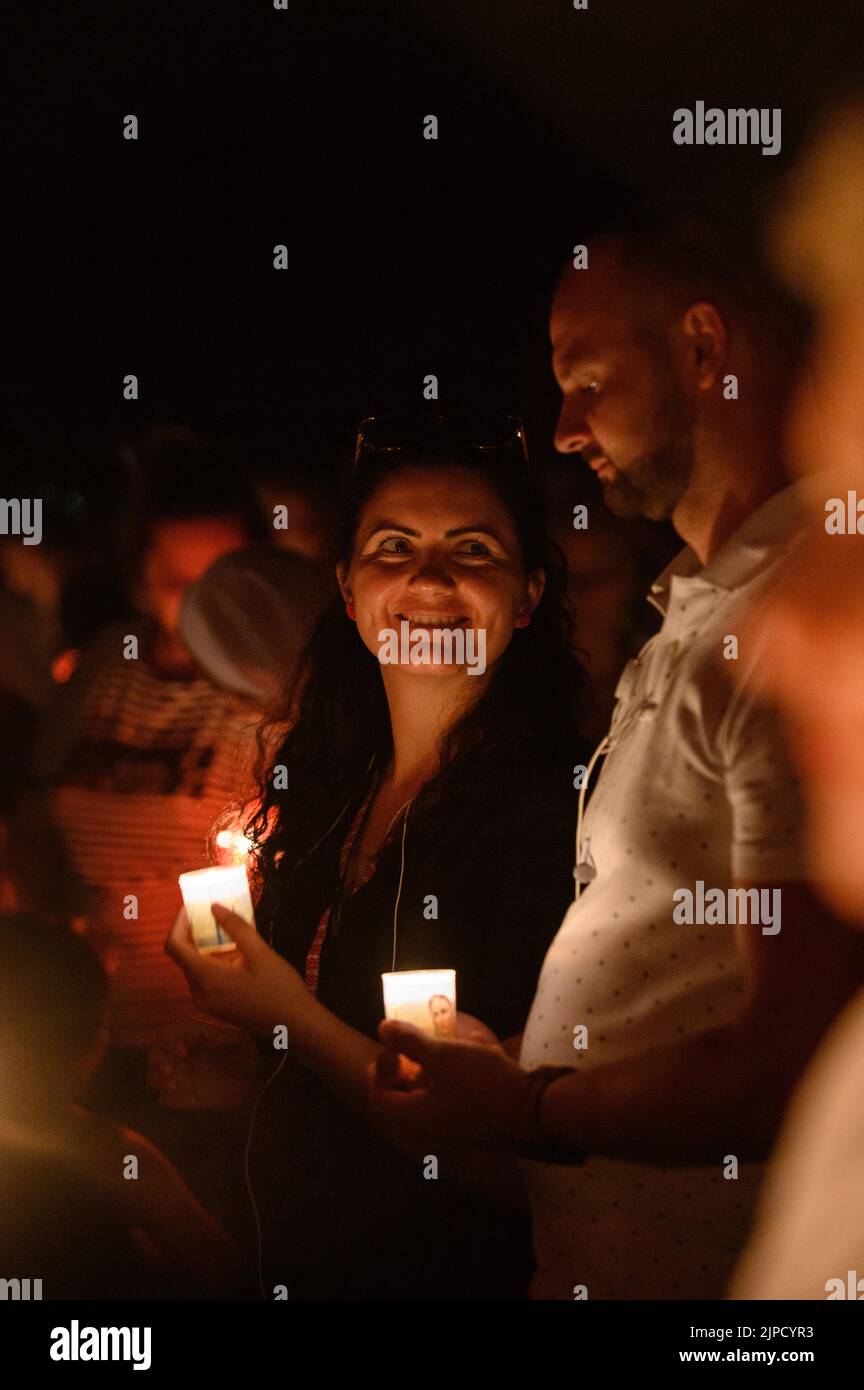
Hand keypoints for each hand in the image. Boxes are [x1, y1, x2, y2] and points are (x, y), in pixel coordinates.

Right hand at [147, 1021, 261, 1111]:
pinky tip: (184, 1096)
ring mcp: (180, 1077)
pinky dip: (169, 1097)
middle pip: (153, 1054)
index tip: (184, 1052)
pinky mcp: (184, 1097)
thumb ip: (224, 1037)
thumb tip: (208, 1036)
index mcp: (191, 1038)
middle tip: (171, 1070)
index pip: (167, 1034)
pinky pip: (165, 1098)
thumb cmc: (247, 1056)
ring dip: (158, 1079)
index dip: (170, 1042)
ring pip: (153, 1076)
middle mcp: (180, 1056)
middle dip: (157, 1061)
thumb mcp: (241, 1042)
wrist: (256, 1083)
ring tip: (175, 1084)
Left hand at [165, 904, 312, 1038]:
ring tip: (227, 930)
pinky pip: (204, 978)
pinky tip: (234, 953)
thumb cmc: (280, 989)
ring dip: (204, 946)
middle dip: (194, 932)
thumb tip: (214, 907)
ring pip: (194, 967)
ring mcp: (206, 1003)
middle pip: (183, 956)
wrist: (294, 1025)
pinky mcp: (215, 1007)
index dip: (179, 923)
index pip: (175, 947)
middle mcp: (199, 993)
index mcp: (207, 978)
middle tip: (212, 913)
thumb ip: (236, 928)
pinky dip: (212, 961)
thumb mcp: (261, 954)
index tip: (192, 907)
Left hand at [368, 1018, 533, 1152]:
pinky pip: (460, 1099)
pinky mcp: (480, 1125)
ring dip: (439, 1067)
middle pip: (408, 1098)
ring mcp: (459, 1130)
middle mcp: (435, 1129)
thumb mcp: (445, 1056)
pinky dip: (462, 1076)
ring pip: (436, 1096)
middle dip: (411, 1066)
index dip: (380, 1072)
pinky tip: (482, 1052)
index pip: (381, 1100)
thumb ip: (411, 1042)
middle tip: (420, 1044)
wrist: (537, 1113)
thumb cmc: (485, 1085)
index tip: (393, 1050)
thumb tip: (383, 1028)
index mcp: (419, 1116)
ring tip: (455, 1041)